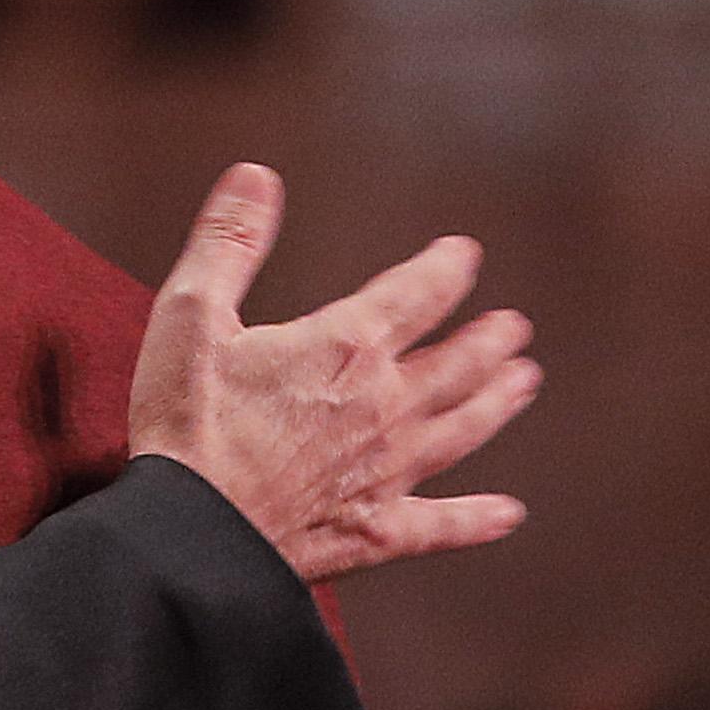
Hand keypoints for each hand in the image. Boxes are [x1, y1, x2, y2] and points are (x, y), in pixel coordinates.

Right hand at [129, 165, 539, 584]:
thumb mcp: (190, 316)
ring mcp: (389, 471)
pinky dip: (476, 519)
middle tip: (514, 328)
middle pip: (459, 363)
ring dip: (497, 403)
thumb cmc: (184, 423)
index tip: (462, 254)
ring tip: (526, 383)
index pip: (419, 292)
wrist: (190, 535)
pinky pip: (440, 525)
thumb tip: (256, 174)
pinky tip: (508, 514)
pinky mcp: (376, 531)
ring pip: (463, 429)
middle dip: (490, 340)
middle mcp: (386, 404)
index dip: (446, 268)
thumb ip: (229, 242)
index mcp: (348, 345)